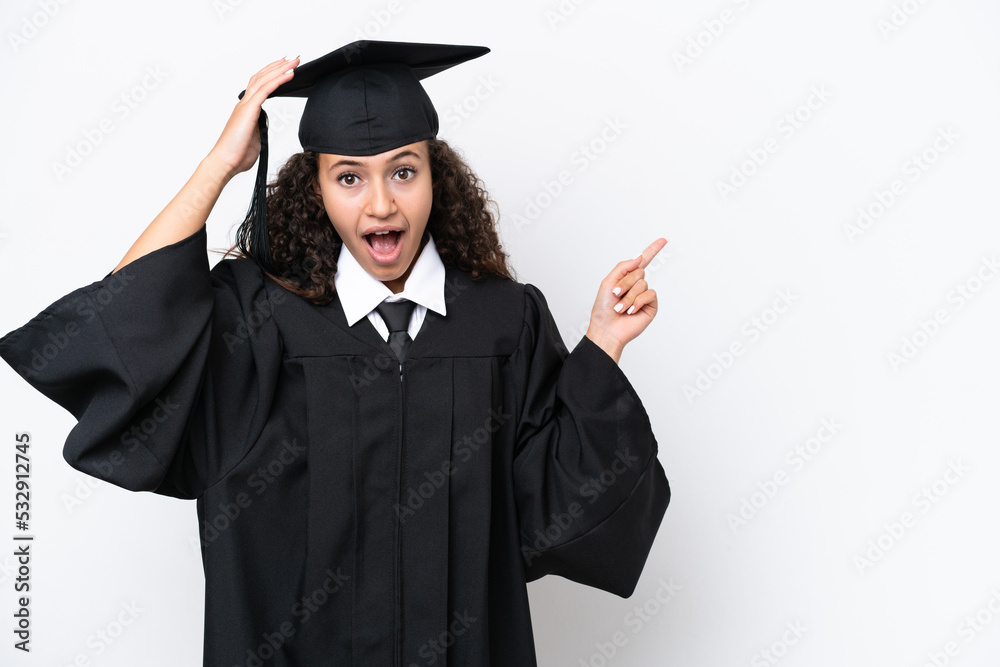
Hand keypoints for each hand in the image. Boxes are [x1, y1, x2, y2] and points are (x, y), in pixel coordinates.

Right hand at [206, 56, 299, 180]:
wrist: (225, 162)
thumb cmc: (237, 154)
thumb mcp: (254, 138)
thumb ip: (259, 129)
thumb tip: (263, 125)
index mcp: (246, 109)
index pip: (259, 85)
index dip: (271, 74)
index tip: (283, 67)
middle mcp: (244, 103)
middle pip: (262, 77)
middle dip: (278, 66)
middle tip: (292, 58)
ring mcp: (245, 105)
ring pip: (264, 79)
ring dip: (281, 68)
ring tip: (294, 61)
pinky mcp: (248, 110)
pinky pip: (265, 90)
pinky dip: (278, 80)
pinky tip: (289, 73)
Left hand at [585, 238, 666, 363]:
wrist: (606, 329)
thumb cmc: (603, 308)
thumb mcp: (608, 282)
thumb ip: (623, 267)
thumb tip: (639, 256)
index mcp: (627, 278)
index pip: (642, 261)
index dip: (653, 250)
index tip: (664, 240)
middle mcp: (637, 285)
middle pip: (638, 271)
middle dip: (625, 283)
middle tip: (615, 295)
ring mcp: (645, 295)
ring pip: (642, 283)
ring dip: (628, 296)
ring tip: (620, 307)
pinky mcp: (651, 305)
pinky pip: (650, 294)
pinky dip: (638, 301)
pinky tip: (631, 311)